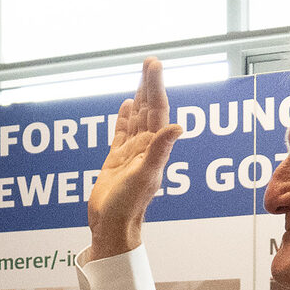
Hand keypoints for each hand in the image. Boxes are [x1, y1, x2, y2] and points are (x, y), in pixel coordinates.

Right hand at [86, 58, 184, 258]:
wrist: (112, 226)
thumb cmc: (128, 206)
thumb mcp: (145, 176)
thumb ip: (159, 150)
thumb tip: (177, 126)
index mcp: (152, 147)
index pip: (156, 110)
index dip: (155, 86)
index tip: (153, 65)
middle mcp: (144, 147)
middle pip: (147, 109)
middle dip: (149, 85)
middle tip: (149, 62)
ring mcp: (130, 153)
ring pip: (136, 118)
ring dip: (138, 98)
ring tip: (141, 78)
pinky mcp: (116, 161)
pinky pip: (121, 134)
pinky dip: (124, 118)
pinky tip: (125, 106)